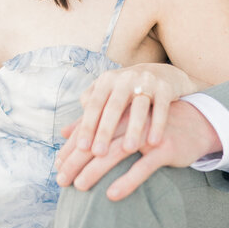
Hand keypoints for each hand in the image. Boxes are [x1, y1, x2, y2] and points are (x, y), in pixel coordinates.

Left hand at [56, 98, 220, 200]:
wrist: (195, 122)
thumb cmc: (150, 122)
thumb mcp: (122, 118)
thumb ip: (93, 122)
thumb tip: (64, 131)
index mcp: (118, 108)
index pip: (90, 128)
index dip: (72, 147)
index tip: (57, 166)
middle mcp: (130, 116)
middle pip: (98, 139)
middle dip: (77, 160)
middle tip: (61, 180)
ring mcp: (148, 131)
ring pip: (117, 150)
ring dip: (97, 169)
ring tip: (80, 186)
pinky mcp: (165, 147)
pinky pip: (144, 166)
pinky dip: (128, 180)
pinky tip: (112, 194)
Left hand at [61, 63, 198, 170]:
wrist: (162, 74)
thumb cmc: (127, 93)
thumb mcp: (107, 98)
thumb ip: (88, 115)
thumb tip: (62, 133)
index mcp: (107, 81)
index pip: (94, 105)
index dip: (87, 125)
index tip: (81, 148)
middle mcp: (125, 79)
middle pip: (114, 106)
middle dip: (105, 129)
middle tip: (98, 153)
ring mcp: (147, 82)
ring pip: (139, 107)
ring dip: (133, 128)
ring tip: (128, 149)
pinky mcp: (166, 88)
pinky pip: (161, 107)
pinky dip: (157, 124)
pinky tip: (153, 142)